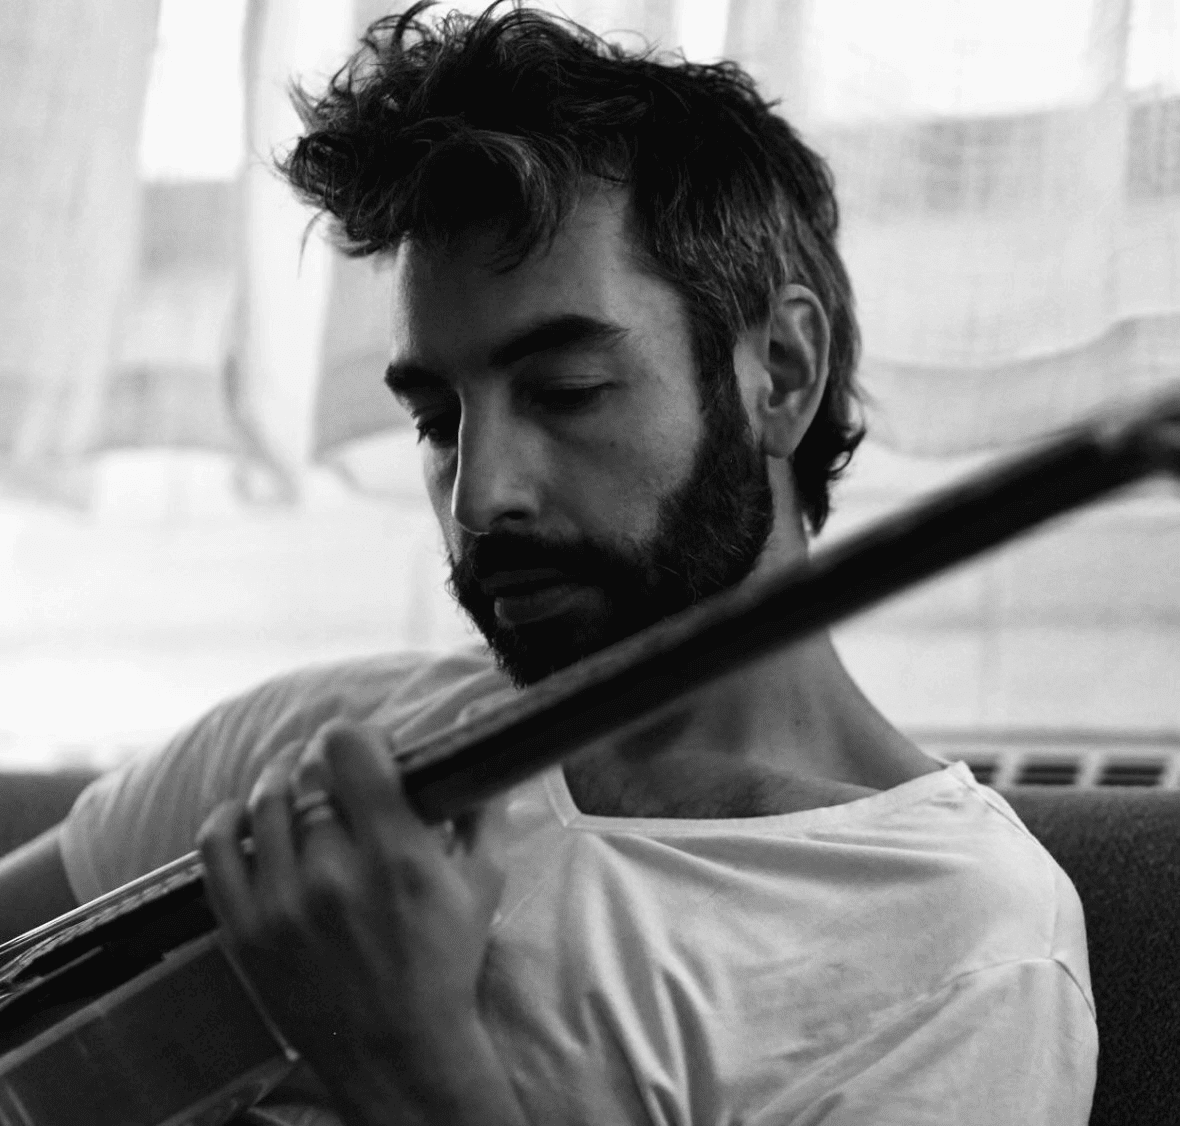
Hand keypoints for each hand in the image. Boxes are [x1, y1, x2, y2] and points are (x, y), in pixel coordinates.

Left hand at [197, 720, 520, 1124]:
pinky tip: (246, 815)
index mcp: (396, 853)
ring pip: (264, 801)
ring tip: (295, 783)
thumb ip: (482, 803)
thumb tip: (475, 729)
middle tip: (338, 772)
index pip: (349, 749)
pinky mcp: (244, 930)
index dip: (356, 733)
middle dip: (324, 760)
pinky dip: (226, 819)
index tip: (367, 746)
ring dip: (280, 779)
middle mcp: (334, 872)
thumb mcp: (483, 881)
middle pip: (308, 772)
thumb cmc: (445, 962)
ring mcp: (282, 903)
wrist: (396, 1053)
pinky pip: (215, 849)